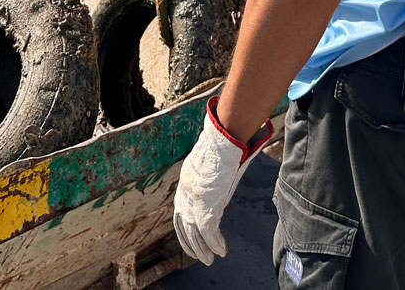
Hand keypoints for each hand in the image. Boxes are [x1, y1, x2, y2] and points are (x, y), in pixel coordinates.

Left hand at [174, 97, 272, 264]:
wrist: (222, 144)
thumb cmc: (220, 148)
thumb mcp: (211, 164)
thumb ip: (213, 176)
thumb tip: (224, 174)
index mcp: (185, 186)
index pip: (180, 213)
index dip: (184, 229)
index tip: (190, 238)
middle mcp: (185, 196)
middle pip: (184, 227)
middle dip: (191, 244)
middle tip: (199, 256)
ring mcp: (194, 204)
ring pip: (195, 234)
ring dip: (203, 249)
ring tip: (210, 260)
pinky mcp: (206, 209)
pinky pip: (209, 233)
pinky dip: (216, 243)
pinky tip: (221, 251)